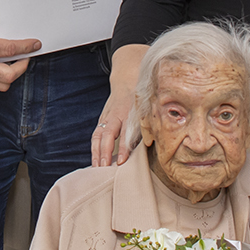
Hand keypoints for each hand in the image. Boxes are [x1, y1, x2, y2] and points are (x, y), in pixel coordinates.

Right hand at [0, 4, 38, 91]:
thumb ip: (6, 31)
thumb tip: (26, 38)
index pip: (9, 50)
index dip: (26, 47)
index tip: (35, 44)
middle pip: (9, 75)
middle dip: (22, 65)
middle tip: (27, 55)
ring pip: (4, 84)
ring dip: (14, 73)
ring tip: (16, 61)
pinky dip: (5, 77)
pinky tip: (7, 66)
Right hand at [92, 45, 147, 165]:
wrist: (127, 79)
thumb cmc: (141, 97)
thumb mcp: (147, 107)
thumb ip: (149, 123)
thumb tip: (154, 143)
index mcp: (128, 112)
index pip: (124, 132)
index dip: (123, 147)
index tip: (121, 162)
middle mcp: (115, 116)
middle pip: (106, 136)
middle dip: (104, 153)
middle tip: (104, 169)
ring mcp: (106, 117)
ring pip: (97, 136)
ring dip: (96, 153)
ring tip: (96, 169)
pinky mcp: (102, 120)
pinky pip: (96, 135)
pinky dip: (95, 149)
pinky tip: (96, 161)